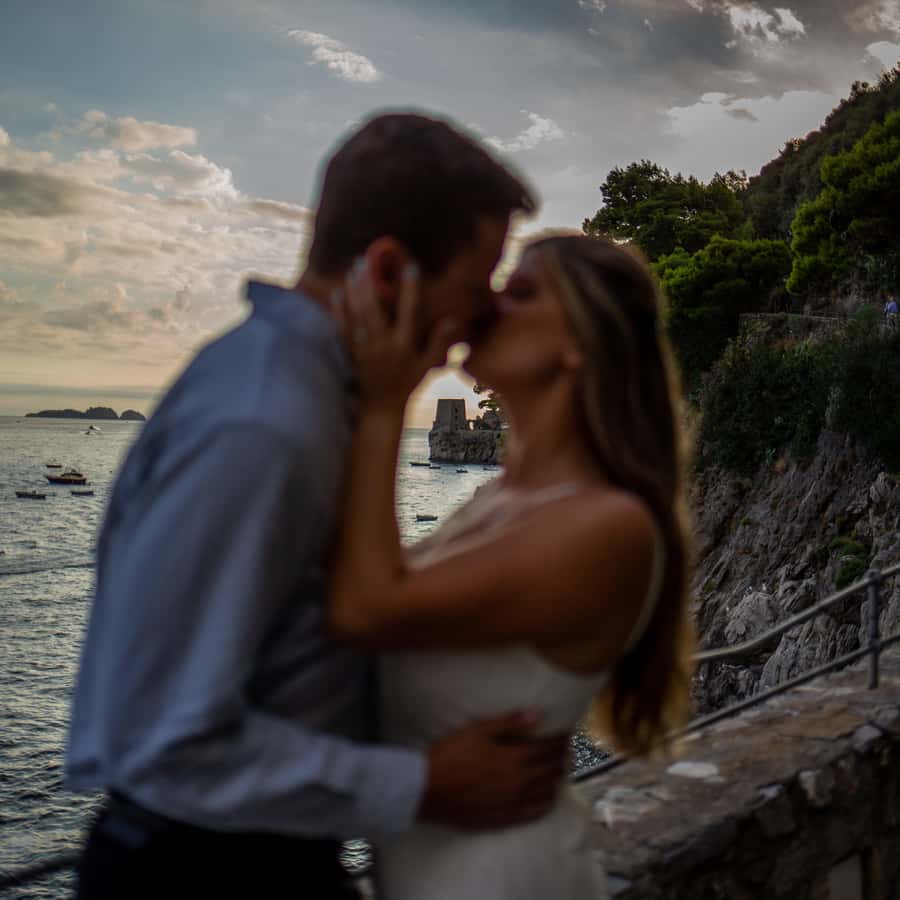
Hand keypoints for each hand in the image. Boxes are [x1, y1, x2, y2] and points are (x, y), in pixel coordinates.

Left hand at [332, 259, 456, 410]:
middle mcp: (384, 345)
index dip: (411, 289)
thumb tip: (452, 320)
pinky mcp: (351, 354)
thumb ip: (439, 343)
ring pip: (358, 314)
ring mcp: (365, 349)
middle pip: (376, 308)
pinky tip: (337, 293)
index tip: (411, 266)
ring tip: (355, 267)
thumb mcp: (427, 367)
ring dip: (355, 289)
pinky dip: (340, 311)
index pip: (409, 312)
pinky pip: (343, 329)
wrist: (381, 409)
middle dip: (371, 281)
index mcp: (404, 345)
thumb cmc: (407, 385)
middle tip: (368, 258)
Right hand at [420, 710, 568, 830]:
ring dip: (555, 779)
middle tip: (564, 749)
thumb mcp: (478, 730)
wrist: (426, 789)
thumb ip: (510, 723)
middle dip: (561, 757)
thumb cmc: (450, 754)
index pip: (548, 748)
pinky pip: (535, 813)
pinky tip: (546, 797)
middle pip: (552, 770)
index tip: (565, 733)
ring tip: (556, 770)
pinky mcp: (504, 819)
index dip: (560, 739)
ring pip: (547, 792)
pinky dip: (545, 803)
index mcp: (514, 758)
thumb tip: (539, 714)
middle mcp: (520, 783)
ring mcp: (513, 804)